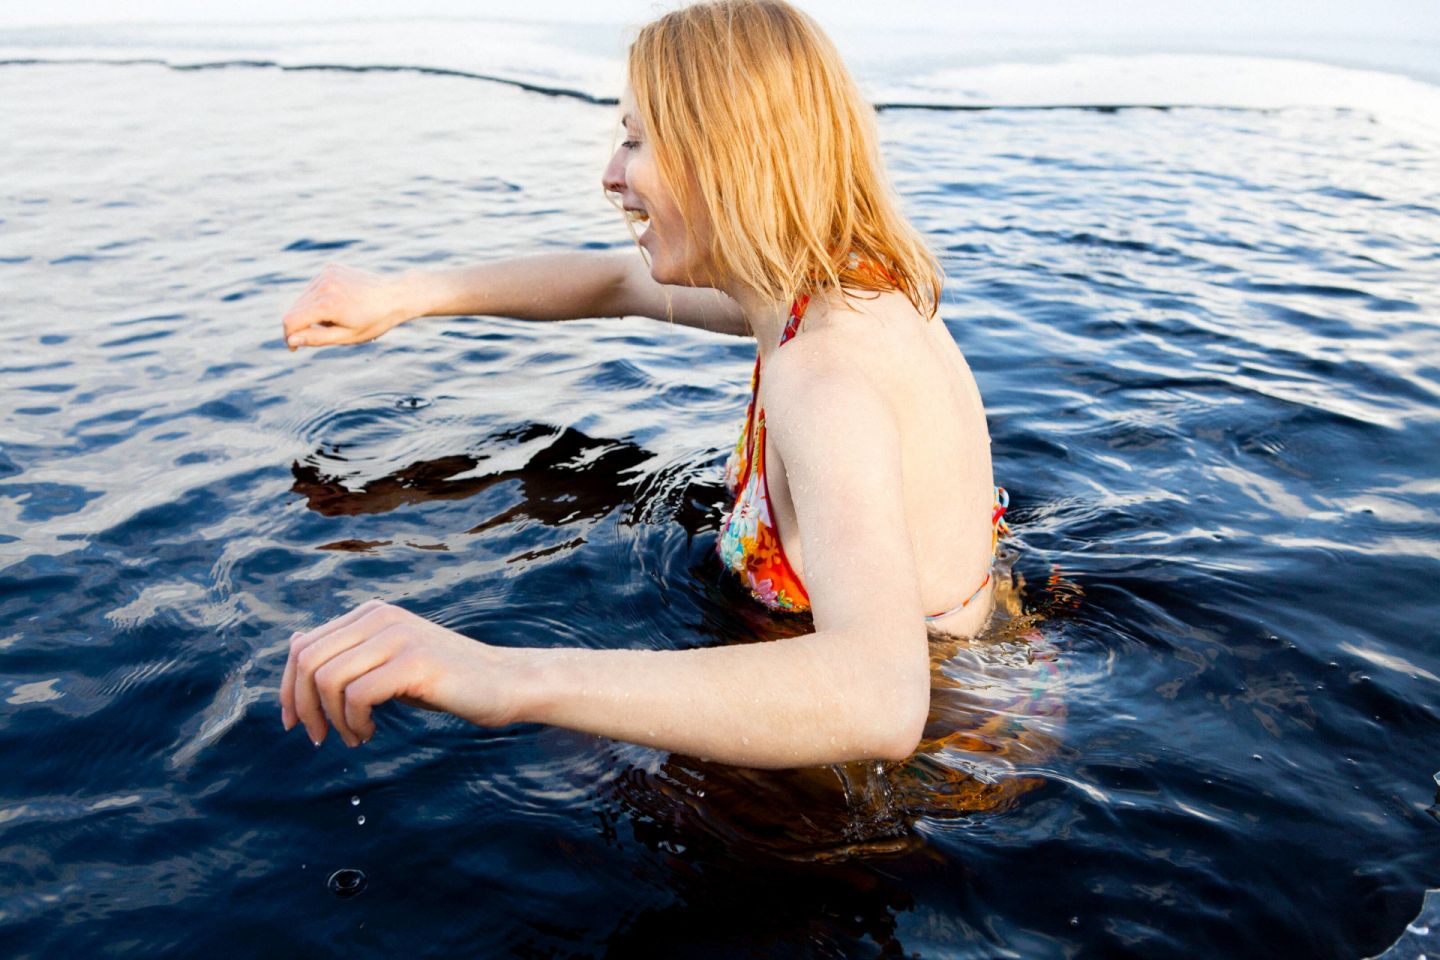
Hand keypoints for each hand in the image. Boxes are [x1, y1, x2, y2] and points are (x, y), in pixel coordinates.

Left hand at [279, 599, 520, 746]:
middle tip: (319, 738)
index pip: (303, 646)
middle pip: (308, 662)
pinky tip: (371, 732)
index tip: (295, 723)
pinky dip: (355, 722)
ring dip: (332, 720)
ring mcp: (398, 636)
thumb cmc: (445, 679)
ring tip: (354, 736)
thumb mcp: (388, 661)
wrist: (503, 683)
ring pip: (328, 679)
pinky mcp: (415, 662)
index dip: (288, 689)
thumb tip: (295, 641)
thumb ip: (348, 651)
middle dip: (303, 707)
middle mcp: (380, 617)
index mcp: (370, 613)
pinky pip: (357, 695)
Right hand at [281, 263, 414, 350]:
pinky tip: (338, 303)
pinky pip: (313, 288)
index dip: (289, 336)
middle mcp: (324, 284)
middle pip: (294, 309)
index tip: (294, 348)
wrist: (396, 295)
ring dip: (310, 312)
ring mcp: (327, 273)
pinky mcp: (330, 268)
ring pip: (302, 298)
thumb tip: (291, 340)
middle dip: (301, 325)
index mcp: (327, 304)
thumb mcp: (347, 336)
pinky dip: (318, 298)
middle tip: (325, 332)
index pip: (291, 320)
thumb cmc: (375, 321)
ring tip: (335, 317)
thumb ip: (317, 338)